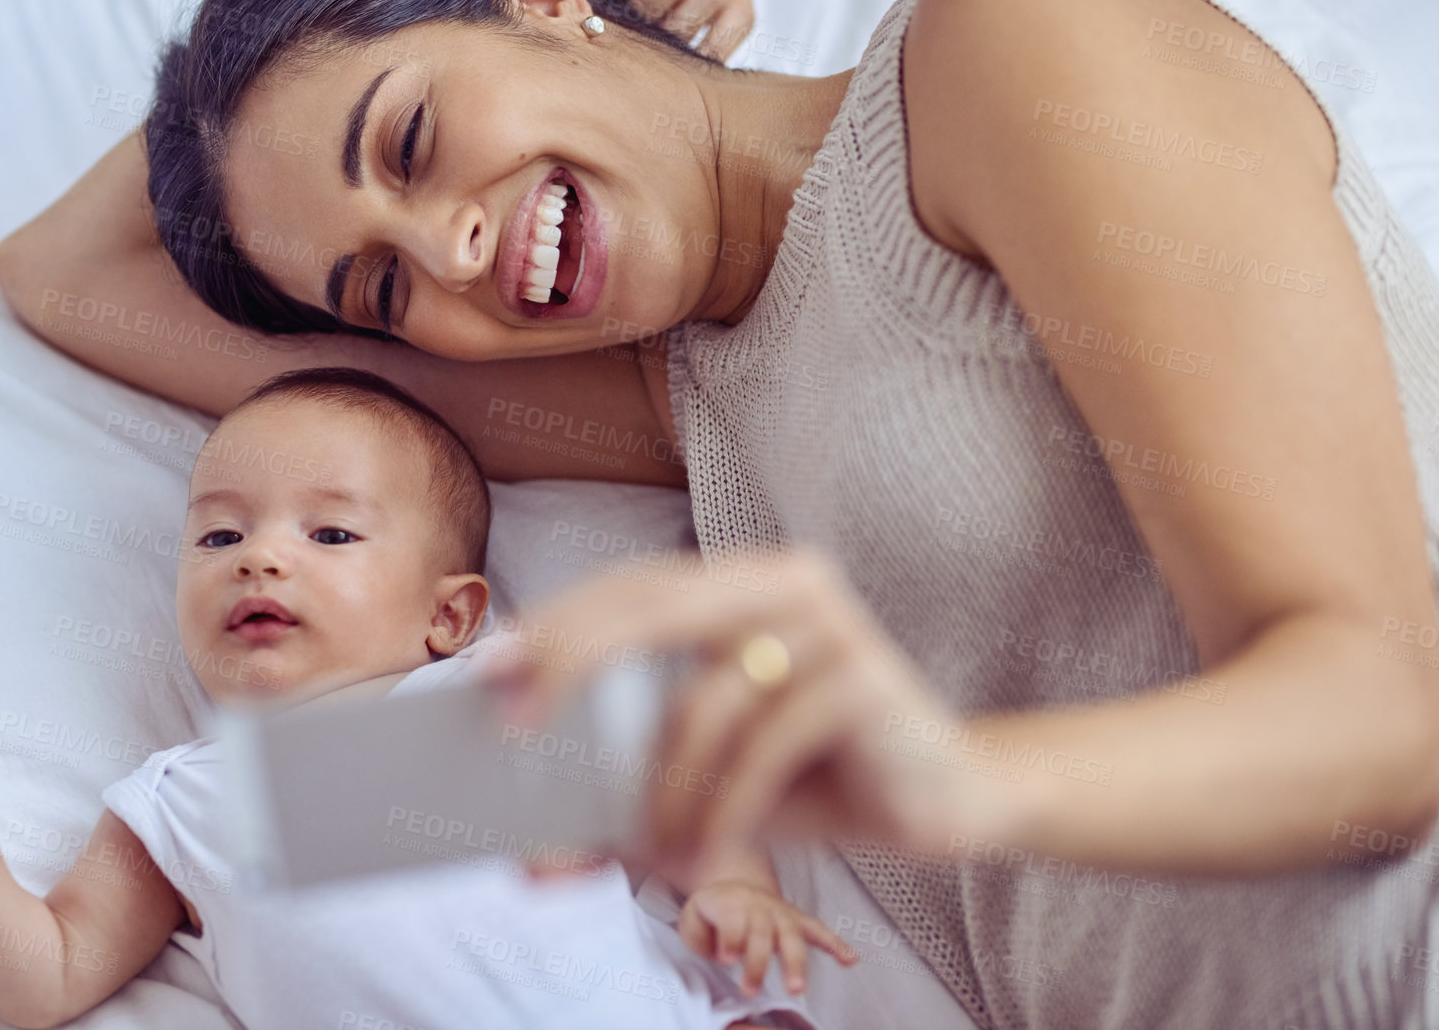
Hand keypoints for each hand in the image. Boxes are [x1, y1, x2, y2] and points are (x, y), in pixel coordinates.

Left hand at [491, 544, 1015, 883]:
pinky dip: (722, 806)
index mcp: (741, 583)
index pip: (632, 585)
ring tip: (650, 850)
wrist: (945, 800)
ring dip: (665, 787)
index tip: (492, 667)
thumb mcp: (710, 784)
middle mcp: (785, 581)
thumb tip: (534, 856)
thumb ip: (631, 798)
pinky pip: (764, 744)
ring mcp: (831, 624)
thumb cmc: (814, 778)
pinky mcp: (867, 677)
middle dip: (573, 661)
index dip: (559, 622)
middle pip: (654, 607)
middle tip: (517, 722)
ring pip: (706, 697)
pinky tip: (703, 852)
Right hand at [505, 0, 754, 59]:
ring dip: (640, 1)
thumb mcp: (653, 37)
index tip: (663, 61)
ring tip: (615, 5)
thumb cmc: (593, 13)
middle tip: (629, 31)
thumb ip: (692, 45)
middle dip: (665, 25)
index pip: (740, 12)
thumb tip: (719, 85)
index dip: (702, 46)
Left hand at [678, 878, 857, 995]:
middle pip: (762, 931)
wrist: (734, 884)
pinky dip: (836, 944)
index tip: (726, 959)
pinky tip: (850, 959)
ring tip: (797, 989)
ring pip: (791, 935)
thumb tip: (714, 950)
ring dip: (795, 962)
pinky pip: (819, 931)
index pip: (733, 919)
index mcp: (730, 903)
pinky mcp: (797, 921)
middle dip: (757, 961)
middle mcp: (759, 906)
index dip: (731, 938)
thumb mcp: (693, 917)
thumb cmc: (713, 910)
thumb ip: (700, 934)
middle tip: (750, 989)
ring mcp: (781, 912)